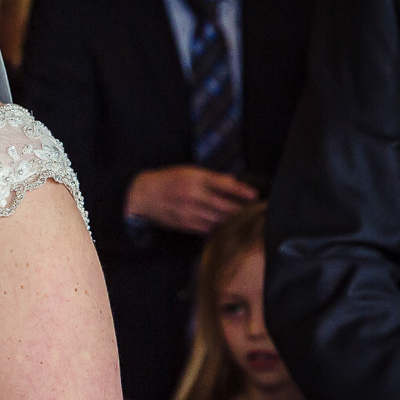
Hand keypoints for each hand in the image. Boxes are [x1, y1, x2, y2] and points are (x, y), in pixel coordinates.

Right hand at [125, 166, 258, 235]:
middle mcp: (194, 196)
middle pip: (225, 206)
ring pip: (219, 219)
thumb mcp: (187, 171)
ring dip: (233, 220)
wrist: (143, 195)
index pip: (224, 185)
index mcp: (195, 179)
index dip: (241, 191)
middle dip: (242, 209)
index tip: (255, 195)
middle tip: (256, 210)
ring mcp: (190, 212)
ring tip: (246, 219)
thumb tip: (232, 182)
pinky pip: (209, 228)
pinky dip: (219, 227)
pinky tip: (227, 226)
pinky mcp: (186, 224)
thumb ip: (210, 177)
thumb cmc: (167, 180)